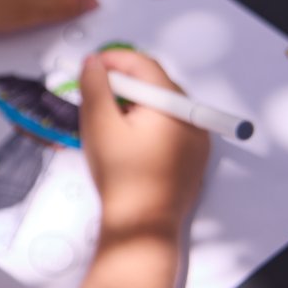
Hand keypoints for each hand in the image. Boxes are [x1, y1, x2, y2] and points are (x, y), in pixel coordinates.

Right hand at [79, 49, 209, 244]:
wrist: (142, 226)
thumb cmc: (122, 177)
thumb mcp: (99, 125)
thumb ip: (95, 86)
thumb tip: (94, 63)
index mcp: (173, 105)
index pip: (144, 65)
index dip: (114, 61)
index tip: (90, 68)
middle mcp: (192, 118)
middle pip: (156, 84)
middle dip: (124, 83)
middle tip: (95, 94)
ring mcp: (196, 139)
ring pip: (163, 106)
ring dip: (135, 103)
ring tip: (108, 121)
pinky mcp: (192, 157)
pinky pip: (170, 127)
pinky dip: (148, 123)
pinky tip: (127, 140)